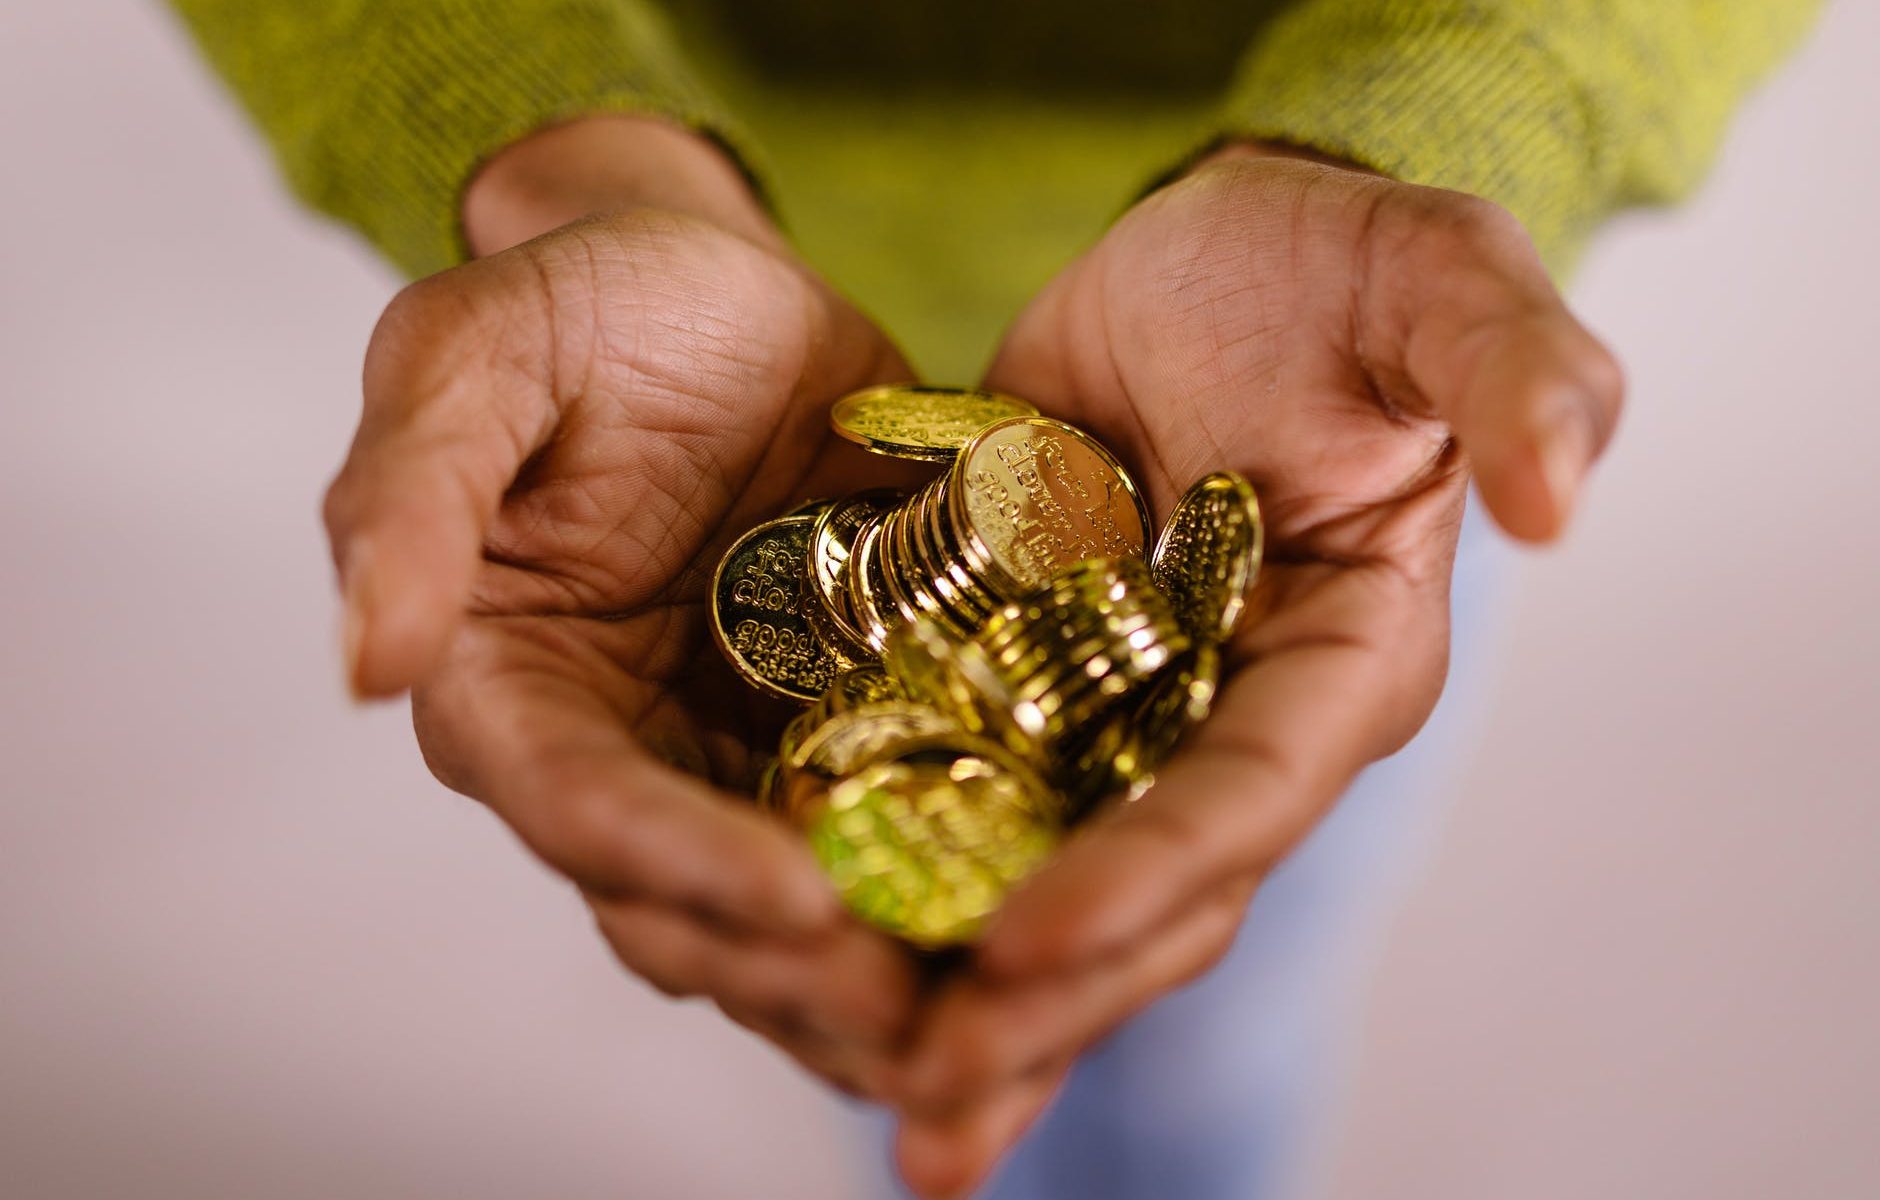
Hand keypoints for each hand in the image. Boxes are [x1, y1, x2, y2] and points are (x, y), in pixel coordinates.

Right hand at [323, 117, 927, 1094]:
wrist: (719, 285)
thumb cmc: (584, 303)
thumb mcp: (477, 353)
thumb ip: (413, 496)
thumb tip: (366, 665)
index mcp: (508, 679)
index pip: (576, 803)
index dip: (676, 863)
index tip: (798, 902)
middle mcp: (616, 745)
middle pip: (684, 901)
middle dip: (791, 968)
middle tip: (914, 1011)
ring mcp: (729, 750)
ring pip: (786, 904)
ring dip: (873, 973)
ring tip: (986, 1011)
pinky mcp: (836, 726)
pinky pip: (887, 828)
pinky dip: (946, 889)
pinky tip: (1035, 928)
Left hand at [886, 145, 1623, 1193]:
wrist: (1203, 251)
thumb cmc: (1332, 267)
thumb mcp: (1436, 281)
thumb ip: (1514, 373)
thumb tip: (1557, 505)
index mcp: (1341, 661)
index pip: (1248, 793)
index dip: (1149, 873)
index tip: (1024, 942)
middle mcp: (1228, 721)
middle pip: (1146, 892)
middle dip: (1045, 997)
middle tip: (917, 1092)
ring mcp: (1118, 717)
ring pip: (1050, 886)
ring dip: (968, 1000)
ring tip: (866, 1093)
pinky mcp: (1018, 682)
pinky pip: (965, 806)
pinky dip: (907, 893)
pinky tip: (816, 975)